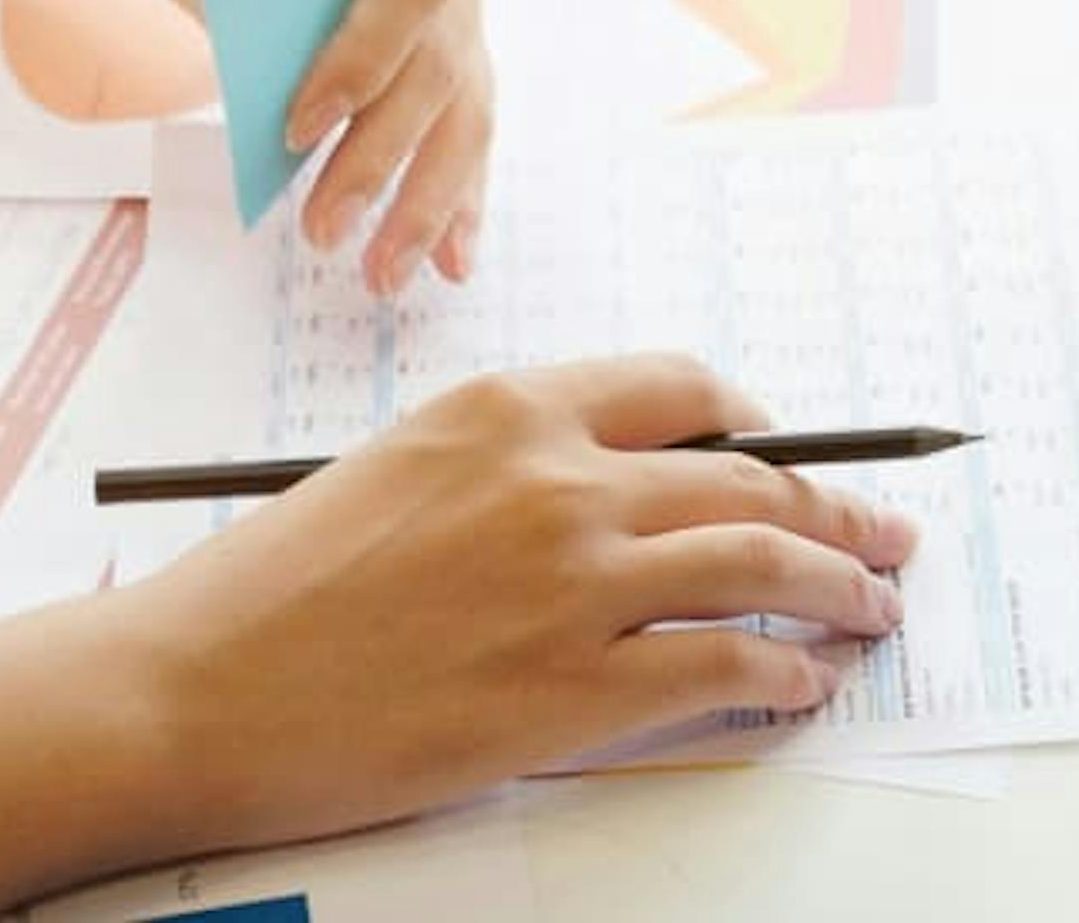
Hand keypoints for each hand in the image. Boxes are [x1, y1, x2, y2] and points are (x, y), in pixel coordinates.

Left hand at [94, 0, 490, 293]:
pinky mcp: (435, 43)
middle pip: (440, 54)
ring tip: (383, 271)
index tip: (297, 125)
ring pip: (461, 103)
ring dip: (426, 194)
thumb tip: (270, 85)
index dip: (368, 55)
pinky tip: (446, 261)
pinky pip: (454, 121)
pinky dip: (449, 191)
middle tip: (326, 228)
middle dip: (386, 151)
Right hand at [101, 355, 917, 851]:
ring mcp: (573, 583)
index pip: (684, 390)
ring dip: (840, 588)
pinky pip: (725, 667)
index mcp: (509, 408)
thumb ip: (513, 467)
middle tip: (884, 534)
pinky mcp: (574, 687)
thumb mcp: (399, 471)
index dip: (759, 427)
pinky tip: (801, 684)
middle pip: (750, 479)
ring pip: (761, 565)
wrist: (194, 687)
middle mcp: (557, 479)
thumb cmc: (274, 591)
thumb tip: (616, 497)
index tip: (790, 455)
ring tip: (872, 609)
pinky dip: (784, 675)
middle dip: (838, 509)